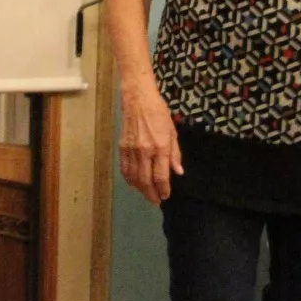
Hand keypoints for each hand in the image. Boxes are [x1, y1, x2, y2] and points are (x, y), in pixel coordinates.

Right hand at [118, 82, 182, 205]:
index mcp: (160, 147)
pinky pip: (125, 169)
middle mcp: (145, 151)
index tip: (166, 196)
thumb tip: (178, 172)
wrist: (138, 99)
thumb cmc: (159, 113)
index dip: (163, 189)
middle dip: (152, 194)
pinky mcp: (122, 147)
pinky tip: (134, 183)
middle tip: (156, 201)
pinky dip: (129, 179)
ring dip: (140, 189)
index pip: (161, 176)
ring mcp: (132, 150)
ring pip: (134, 177)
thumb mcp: (172, 132)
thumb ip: (174, 154)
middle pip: (146, 180)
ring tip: (147, 194)